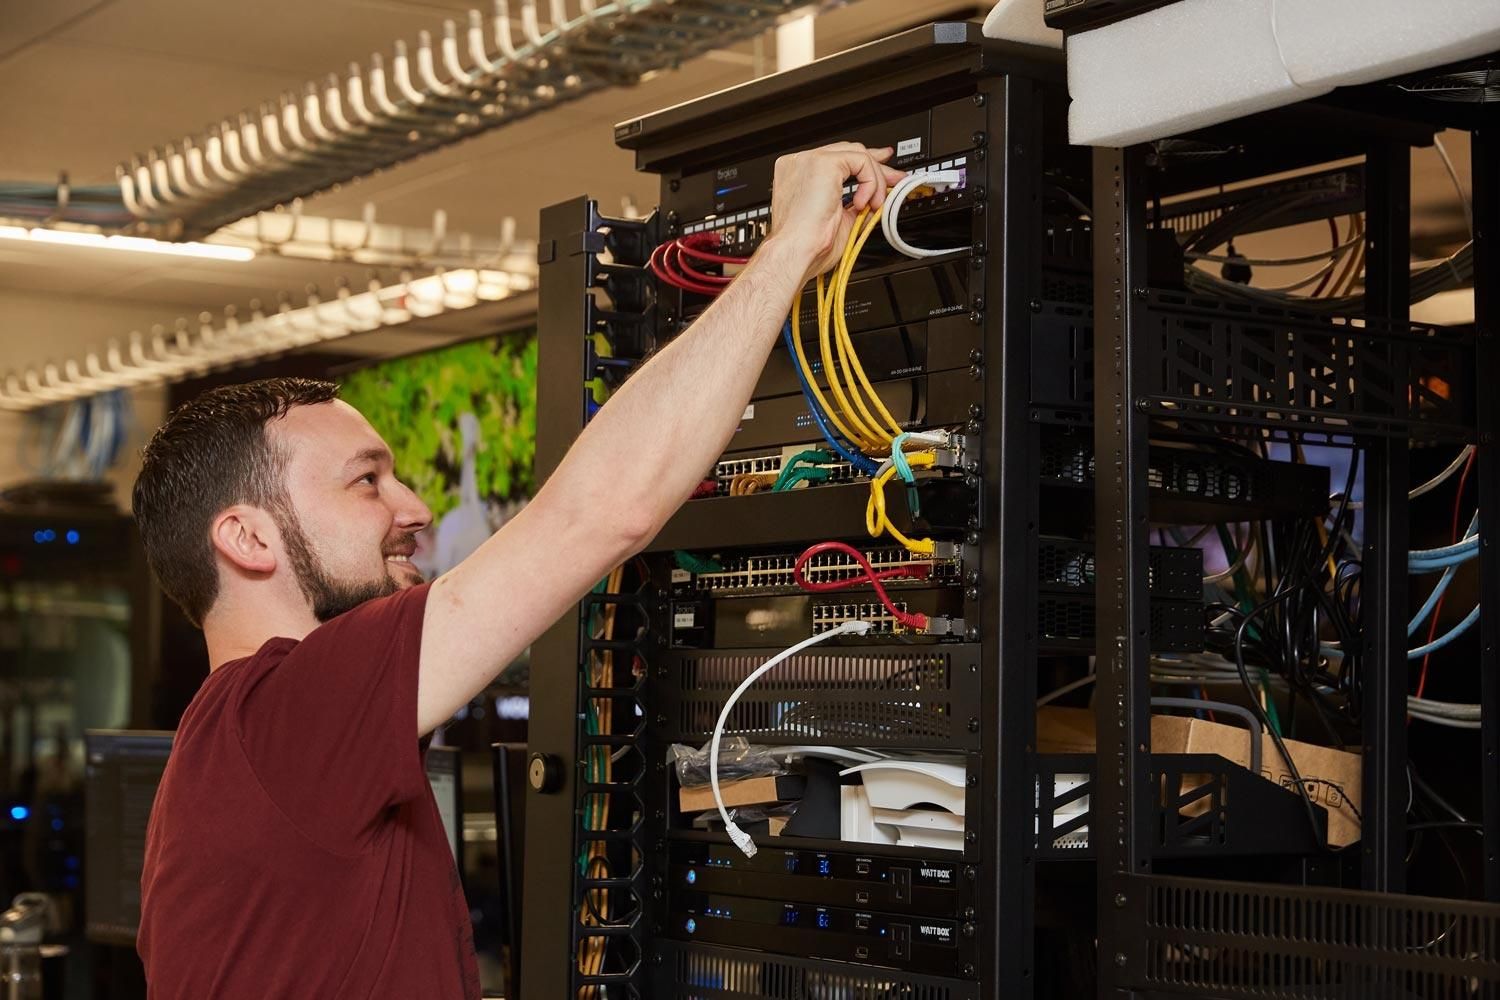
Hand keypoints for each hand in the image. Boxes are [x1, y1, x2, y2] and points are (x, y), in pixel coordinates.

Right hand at [766, 142, 904, 283]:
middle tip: (894, 180)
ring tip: (875, 205)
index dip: (862, 167)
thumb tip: (874, 198)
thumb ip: (854, 204)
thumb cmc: (807, 246)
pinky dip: (871, 182)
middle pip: (847, 152)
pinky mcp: (823, 163)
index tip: (882, 175)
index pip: (836, 159)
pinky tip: (865, 202)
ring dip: (875, 181)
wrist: (795, 253)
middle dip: (876, 167)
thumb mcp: (838, 220)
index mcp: (797, 175)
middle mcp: (799, 163)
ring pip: (857, 155)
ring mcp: (809, 160)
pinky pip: (861, 161)